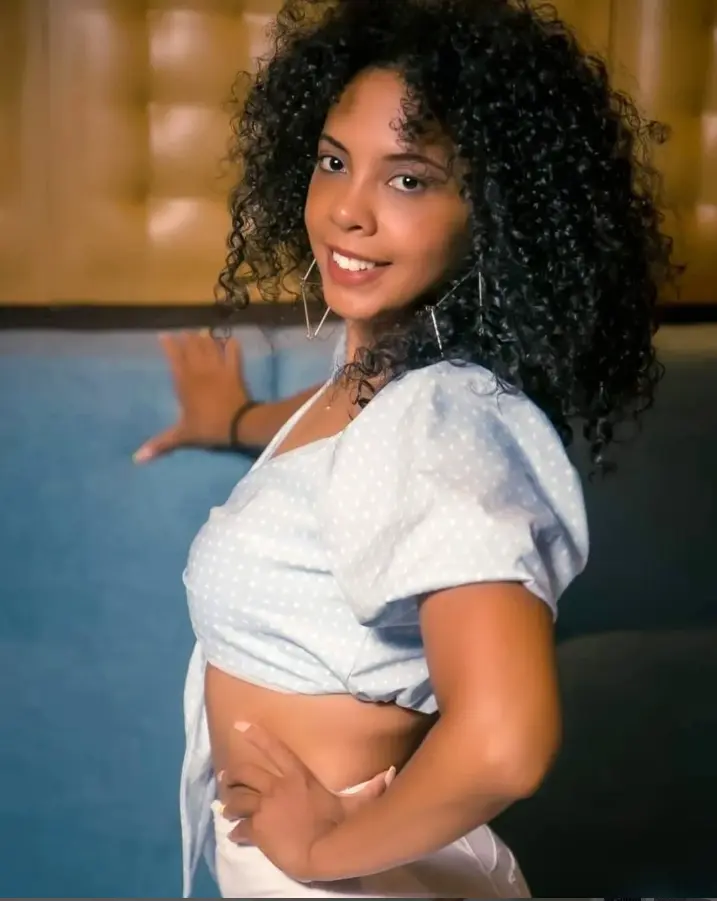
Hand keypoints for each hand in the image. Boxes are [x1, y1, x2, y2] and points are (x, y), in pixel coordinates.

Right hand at [134, 330, 249, 461]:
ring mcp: (219, 368)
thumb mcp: (182, 435)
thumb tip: (137, 459)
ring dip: (205, 338)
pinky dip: (230, 344)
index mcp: (184, 381)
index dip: (169, 344)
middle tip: (183, 332)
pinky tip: (229, 339)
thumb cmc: (208, 428)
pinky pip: (233, 352)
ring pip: (210, 345)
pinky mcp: (235, 370)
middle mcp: (200, 370)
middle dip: (186, 337)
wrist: (238, 424)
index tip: (163, 335)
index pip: (174, 357)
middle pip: (192, 346)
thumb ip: (160, 444)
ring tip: (201, 332)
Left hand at [218, 722, 392, 881]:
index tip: (238, 725)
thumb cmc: (338, 826)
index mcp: (298, 777)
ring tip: (224, 806)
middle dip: (232, 774)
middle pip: (246, 773)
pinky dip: (235, 831)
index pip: (274, 748)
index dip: (256, 735)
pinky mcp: (258, 829)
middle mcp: (277, 787)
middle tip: (225, 777)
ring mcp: (265, 807)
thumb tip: (391, 773)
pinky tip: (233, 834)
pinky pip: (240, 827)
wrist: (321, 853)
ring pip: (237, 799)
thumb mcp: (355, 805)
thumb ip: (371, 788)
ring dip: (229, 801)